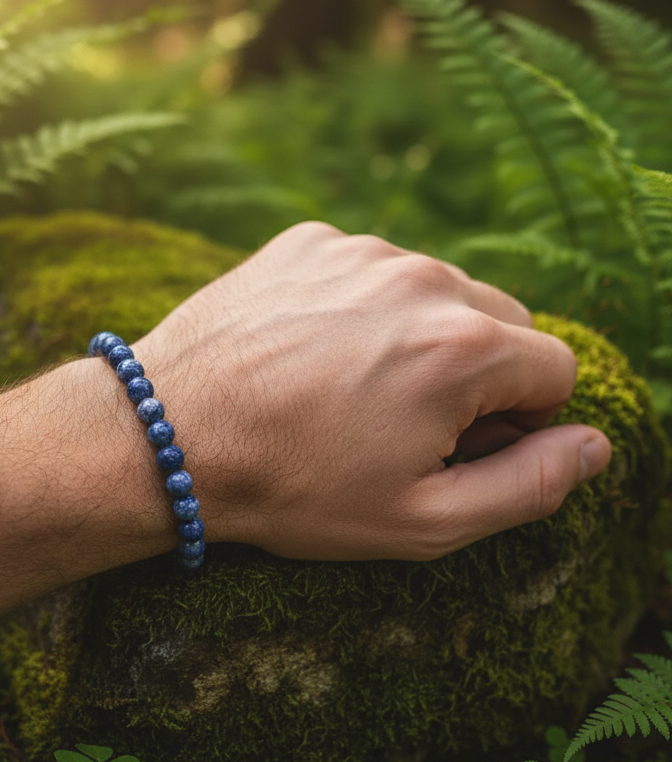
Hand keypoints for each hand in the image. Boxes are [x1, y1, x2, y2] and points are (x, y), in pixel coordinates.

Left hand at [131, 221, 611, 561]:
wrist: (166, 437)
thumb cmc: (292, 488)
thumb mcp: (421, 520)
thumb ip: (529, 486)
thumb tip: (594, 445)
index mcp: (463, 347)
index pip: (554, 371)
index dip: (519, 423)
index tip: (459, 448)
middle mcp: (422, 278)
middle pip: (504, 323)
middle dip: (478, 376)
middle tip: (406, 426)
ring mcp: (360, 250)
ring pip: (438, 291)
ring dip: (419, 336)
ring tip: (349, 390)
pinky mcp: (309, 240)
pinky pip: (371, 270)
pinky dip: (361, 307)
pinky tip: (311, 353)